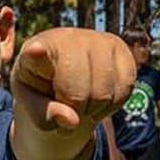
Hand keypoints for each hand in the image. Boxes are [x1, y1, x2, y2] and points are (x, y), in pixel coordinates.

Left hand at [12, 28, 135, 131]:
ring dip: (94, 109)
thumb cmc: (42, 90)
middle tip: (66, 105)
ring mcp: (95, 38)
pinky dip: (113, 103)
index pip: (36, 53)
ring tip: (81, 101)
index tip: (35, 51)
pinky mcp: (119, 45)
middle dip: (74, 109)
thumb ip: (45, 116)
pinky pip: (125, 88)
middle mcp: (66, 38)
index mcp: (34, 51)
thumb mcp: (34, 106)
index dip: (37, 53)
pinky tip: (98, 96)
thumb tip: (72, 121)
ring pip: (104, 93)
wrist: (65, 74)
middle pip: (77, 92)